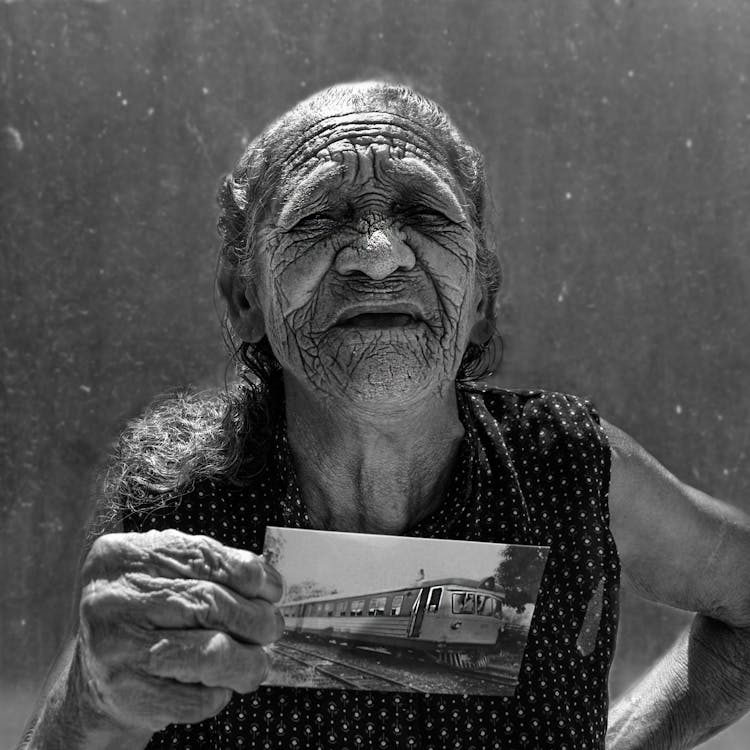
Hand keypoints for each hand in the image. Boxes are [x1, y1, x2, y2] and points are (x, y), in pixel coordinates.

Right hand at [75, 529, 283, 733]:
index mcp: (124, 556)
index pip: (203, 557)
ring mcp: (114, 648)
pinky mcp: (124, 695)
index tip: (274, 589)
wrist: (95, 672)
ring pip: (209, 653)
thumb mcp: (164, 570)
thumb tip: (267, 582)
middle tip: (272, 627)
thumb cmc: (145, 610)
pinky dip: (219, 694)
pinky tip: (219, 686)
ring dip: (248, 660)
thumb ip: (208, 565)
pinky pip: (194, 698)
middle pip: (209, 604)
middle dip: (255, 619)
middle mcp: (113, 598)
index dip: (249, 573)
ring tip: (259, 661)